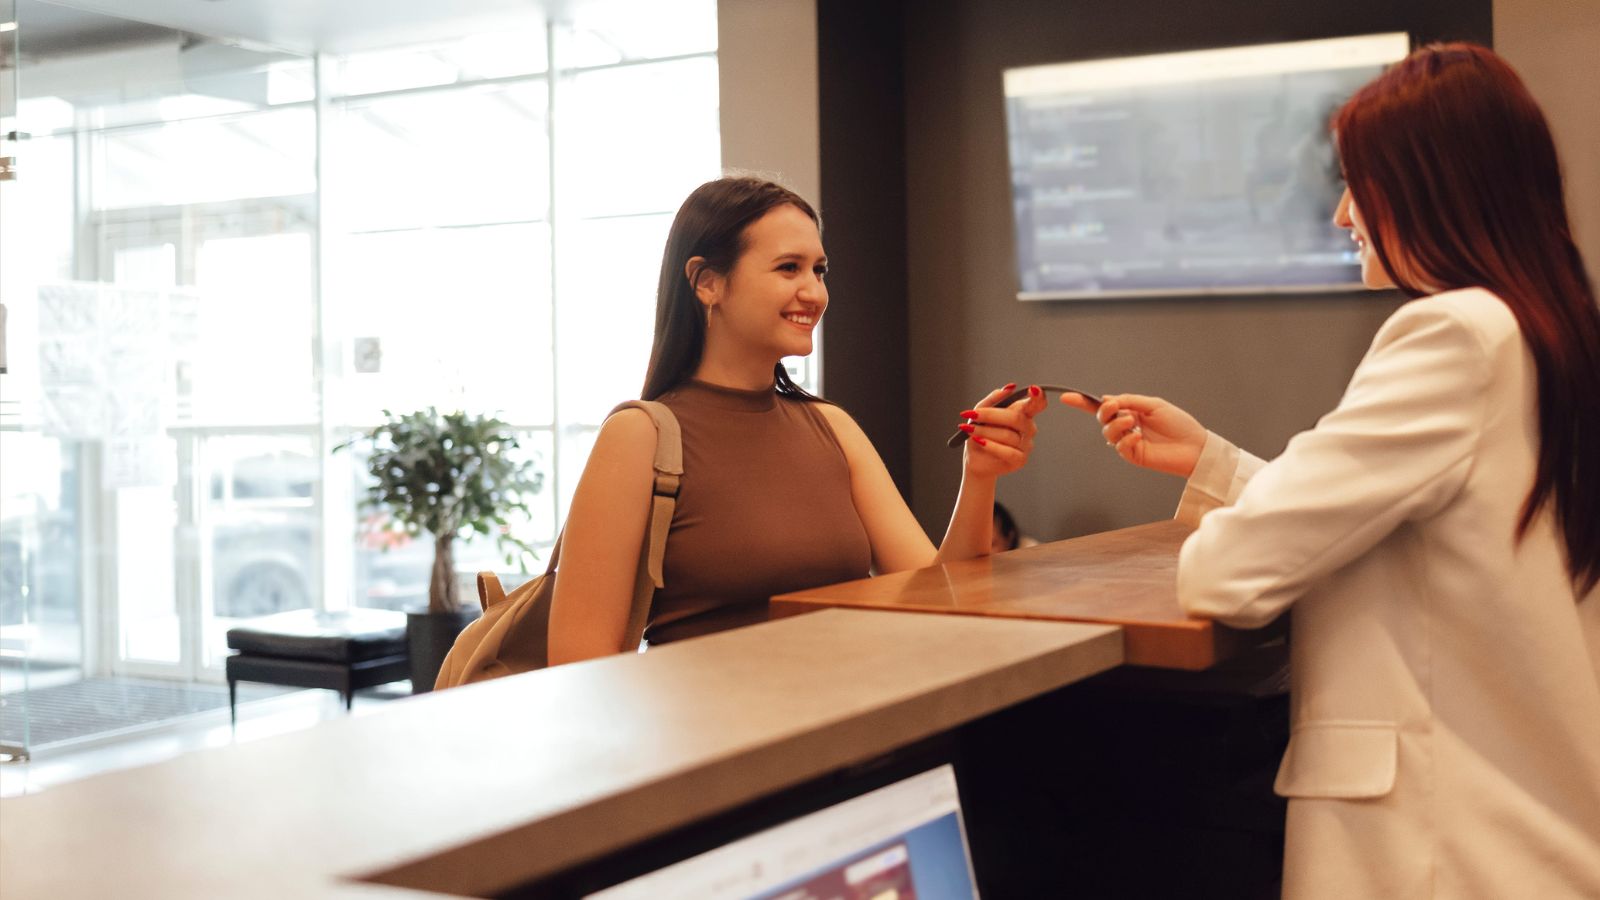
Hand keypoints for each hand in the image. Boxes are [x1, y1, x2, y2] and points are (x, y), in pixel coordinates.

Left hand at [959, 383, 1047, 478]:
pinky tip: (979, 442)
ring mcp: (1027, 445)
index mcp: (1024, 413)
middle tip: (972, 415)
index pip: (1037, 404)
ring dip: (984, 431)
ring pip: (1008, 435)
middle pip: (1016, 417)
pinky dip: (990, 446)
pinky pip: (1007, 451)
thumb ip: (993, 400)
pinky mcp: (1021, 460)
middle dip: (991, 415)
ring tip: (969, 429)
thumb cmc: (980, 434)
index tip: (1033, 389)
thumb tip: (1007, 388)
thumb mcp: (981, 413)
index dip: (1038, 397)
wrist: (976, 459)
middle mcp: (1029, 428)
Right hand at [1060, 392, 1205, 477]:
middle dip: (1105, 412)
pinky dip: (1125, 440)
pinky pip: (1120, 447)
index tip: (1067, 397)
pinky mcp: (1134, 455)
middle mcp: (1127, 426)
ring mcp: (1129, 441)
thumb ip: (1129, 401)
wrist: (1195, 446)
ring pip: (1108, 433)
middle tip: (1116, 408)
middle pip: (1102, 419)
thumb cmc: (1179, 424)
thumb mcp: (1153, 405)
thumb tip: (1107, 399)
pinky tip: (1137, 437)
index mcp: (1131, 411)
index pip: (1104, 407)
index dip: (1083, 403)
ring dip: (1116, 425)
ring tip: (1132, 423)